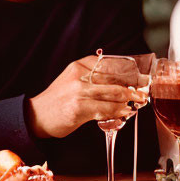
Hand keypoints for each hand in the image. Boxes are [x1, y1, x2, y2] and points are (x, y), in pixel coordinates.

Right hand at [26, 54, 144, 137]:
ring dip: (129, 98)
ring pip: (113, 93)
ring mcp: (79, 91)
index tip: (141, 77)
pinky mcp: (79, 108)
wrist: (36, 116)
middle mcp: (80, 75)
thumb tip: (122, 82)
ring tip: (138, 101)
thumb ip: (95, 77)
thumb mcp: (74, 79)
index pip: (111, 64)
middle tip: (143, 91)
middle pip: (115, 78)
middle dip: (133, 85)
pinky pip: (105, 108)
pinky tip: (125, 112)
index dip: (130, 71)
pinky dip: (118, 111)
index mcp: (80, 65)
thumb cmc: (59, 99)